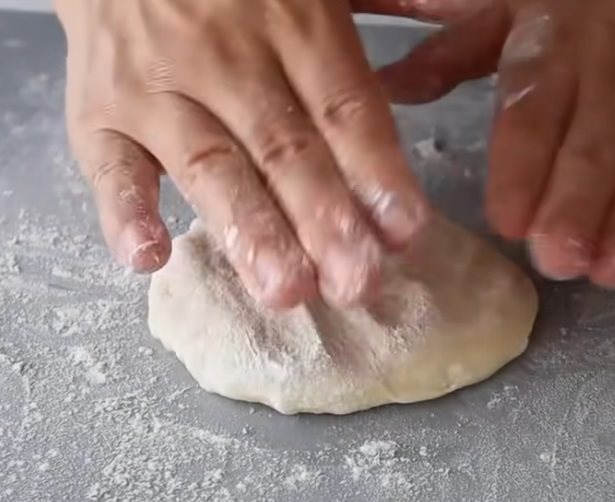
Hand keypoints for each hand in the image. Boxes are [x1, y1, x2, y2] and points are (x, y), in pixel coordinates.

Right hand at [56, 0, 428, 308]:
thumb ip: (358, 42)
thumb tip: (441, 49)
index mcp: (295, 23)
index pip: (344, 109)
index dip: (376, 174)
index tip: (405, 233)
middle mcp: (227, 57)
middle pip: (284, 148)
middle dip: (323, 221)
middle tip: (354, 282)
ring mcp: (158, 87)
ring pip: (211, 166)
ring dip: (249, 231)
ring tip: (284, 289)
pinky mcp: (100, 112)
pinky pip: (110, 165)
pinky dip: (124, 211)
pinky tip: (148, 256)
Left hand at [375, 0, 614, 287]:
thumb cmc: (583, 16)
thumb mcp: (507, 17)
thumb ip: (449, 58)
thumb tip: (385, 86)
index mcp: (553, 56)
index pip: (533, 119)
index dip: (522, 172)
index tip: (507, 222)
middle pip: (594, 156)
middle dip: (576, 212)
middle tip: (555, 260)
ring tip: (607, 272)